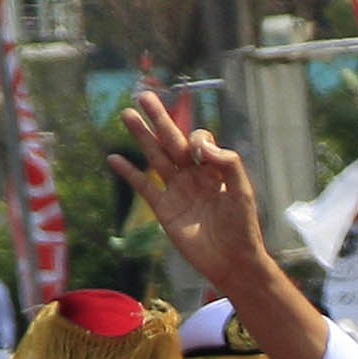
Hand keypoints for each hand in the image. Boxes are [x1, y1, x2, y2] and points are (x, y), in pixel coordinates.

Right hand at [109, 87, 273, 294]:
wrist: (232, 262)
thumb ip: (229, 164)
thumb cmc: (242, 227)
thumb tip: (202, 147)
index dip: (197, 140)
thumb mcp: (243, 192)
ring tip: (127, 115)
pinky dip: (129, 173)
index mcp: (214, 169)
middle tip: (143, 96)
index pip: (200, 141)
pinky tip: (114, 158)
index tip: (199, 154)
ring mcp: (177, 190)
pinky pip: (143, 186)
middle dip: (159, 119)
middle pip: (172, 140)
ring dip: (142, 137)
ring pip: (155, 157)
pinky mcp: (164, 209)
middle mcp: (193, 175)